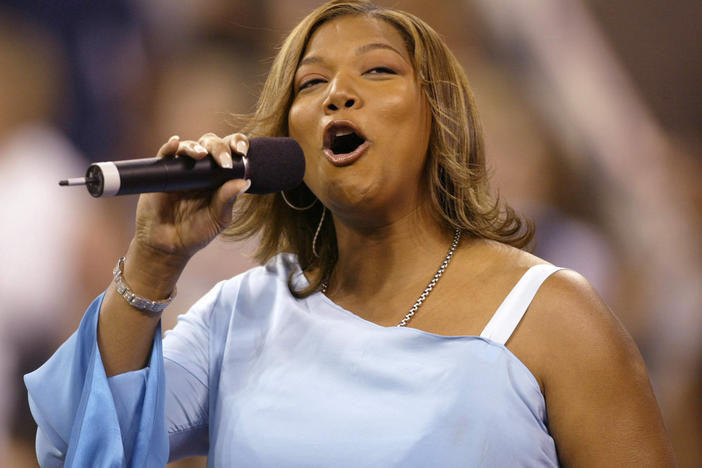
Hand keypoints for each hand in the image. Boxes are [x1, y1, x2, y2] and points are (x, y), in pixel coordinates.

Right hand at [133, 132, 250, 262]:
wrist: (168, 246)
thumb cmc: (197, 232)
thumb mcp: (218, 218)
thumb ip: (228, 199)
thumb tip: (245, 181)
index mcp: (220, 177)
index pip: (231, 153)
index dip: (237, 145)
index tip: (242, 151)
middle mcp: (202, 169)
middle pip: (211, 145)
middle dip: (219, 148)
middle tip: (223, 161)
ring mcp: (181, 169)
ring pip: (189, 147)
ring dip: (196, 147)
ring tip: (201, 155)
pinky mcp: (162, 173)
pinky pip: (165, 155)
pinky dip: (169, 146)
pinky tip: (174, 144)